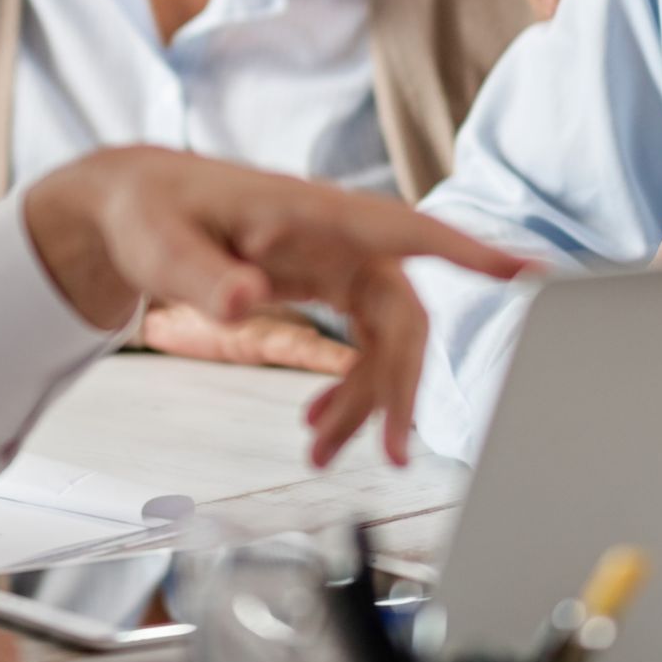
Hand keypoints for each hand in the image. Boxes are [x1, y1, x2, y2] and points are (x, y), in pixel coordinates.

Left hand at [23, 147, 526, 467]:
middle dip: (401, 385)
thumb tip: (246, 299)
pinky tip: (318, 422)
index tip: (528, 272)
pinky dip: (346, 384)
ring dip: (366, 397)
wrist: (133, 208)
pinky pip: (359, 339)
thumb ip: (205, 276)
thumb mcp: (162, 247)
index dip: (470, 253)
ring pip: (384, 336)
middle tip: (389, 453)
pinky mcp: (322, 279)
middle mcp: (336, 235)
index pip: (405, 230)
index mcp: (310, 214)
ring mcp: (334, 258)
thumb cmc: (150, 213)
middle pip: (402, 312)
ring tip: (323, 452)